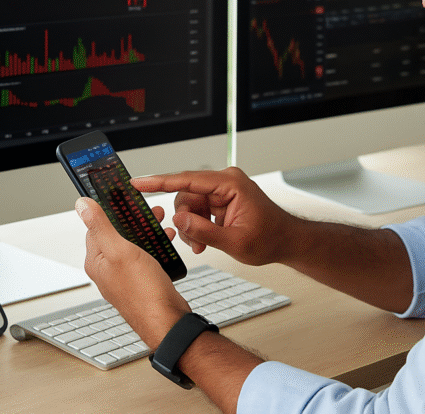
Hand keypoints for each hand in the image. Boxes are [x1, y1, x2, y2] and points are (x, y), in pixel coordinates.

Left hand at [75, 197, 189, 347]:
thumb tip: (82, 205)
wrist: (167, 321)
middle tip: (149, 211)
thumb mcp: (119, 251)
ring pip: (133, 244)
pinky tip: (165, 242)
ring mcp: (125, 276)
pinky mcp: (141, 281)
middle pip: (117, 234)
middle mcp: (108, 269)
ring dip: (147, 231)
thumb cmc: (143, 291)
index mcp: (97, 261)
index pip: (96, 227)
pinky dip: (155, 246)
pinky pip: (146, 256)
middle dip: (134, 220)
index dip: (111, 211)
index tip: (123, 200)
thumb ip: (100, 226)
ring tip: (161, 223)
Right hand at [131, 167, 297, 266]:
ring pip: (189, 205)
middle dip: (185, 220)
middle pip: (186, 195)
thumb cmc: (270, 238)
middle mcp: (224, 182)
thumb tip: (180, 221)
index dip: (159, 183)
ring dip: (190, 226)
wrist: (286, 241)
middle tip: (192, 242)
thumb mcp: (235, 242)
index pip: (188, 180)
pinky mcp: (220, 199)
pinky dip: (197, 226)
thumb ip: (205, 231)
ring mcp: (222, 190)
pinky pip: (197, 209)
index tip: (138, 183)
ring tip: (201, 245)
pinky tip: (204, 241)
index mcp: (230, 184)